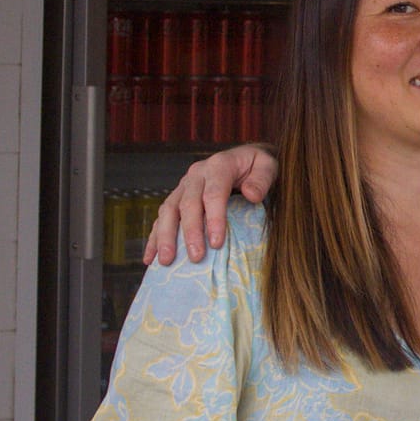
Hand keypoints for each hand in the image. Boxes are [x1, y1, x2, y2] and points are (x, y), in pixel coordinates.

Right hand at [146, 145, 277, 263]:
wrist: (245, 159)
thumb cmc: (258, 166)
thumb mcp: (268, 166)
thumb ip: (262, 179)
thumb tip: (251, 195)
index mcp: (219, 165)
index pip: (214, 193)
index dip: (214, 219)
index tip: (217, 243)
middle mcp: (197, 174)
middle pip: (188, 204)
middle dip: (190, 232)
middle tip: (195, 257)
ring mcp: (183, 186)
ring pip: (169, 210)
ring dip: (165, 237)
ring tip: (166, 261)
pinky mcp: (176, 198)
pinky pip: (161, 218)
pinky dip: (154, 238)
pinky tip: (150, 258)